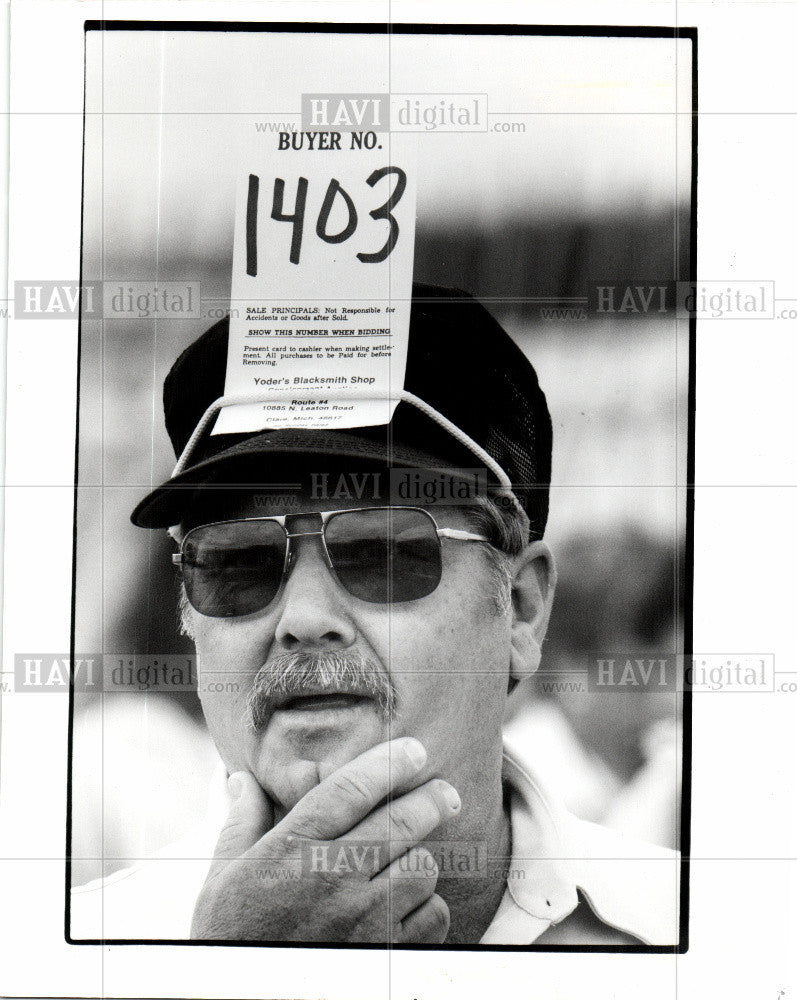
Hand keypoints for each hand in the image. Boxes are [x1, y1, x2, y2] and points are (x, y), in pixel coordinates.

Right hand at [190, 738, 458, 942]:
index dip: (390, 763)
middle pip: (402, 822)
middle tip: (443, 792)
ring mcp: (363, 919)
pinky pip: (431, 915)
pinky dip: (427, 907)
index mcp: (293, 849)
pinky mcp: (386, 955)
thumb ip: (242, 823)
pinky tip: (408, 906)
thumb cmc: (232, 938)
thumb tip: (242, 780)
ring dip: (419, 860)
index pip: (352, 789)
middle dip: (431, 799)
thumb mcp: (222, 878)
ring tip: (407, 861)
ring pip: (422, 867)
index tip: (413, 750)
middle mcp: (333, 878)